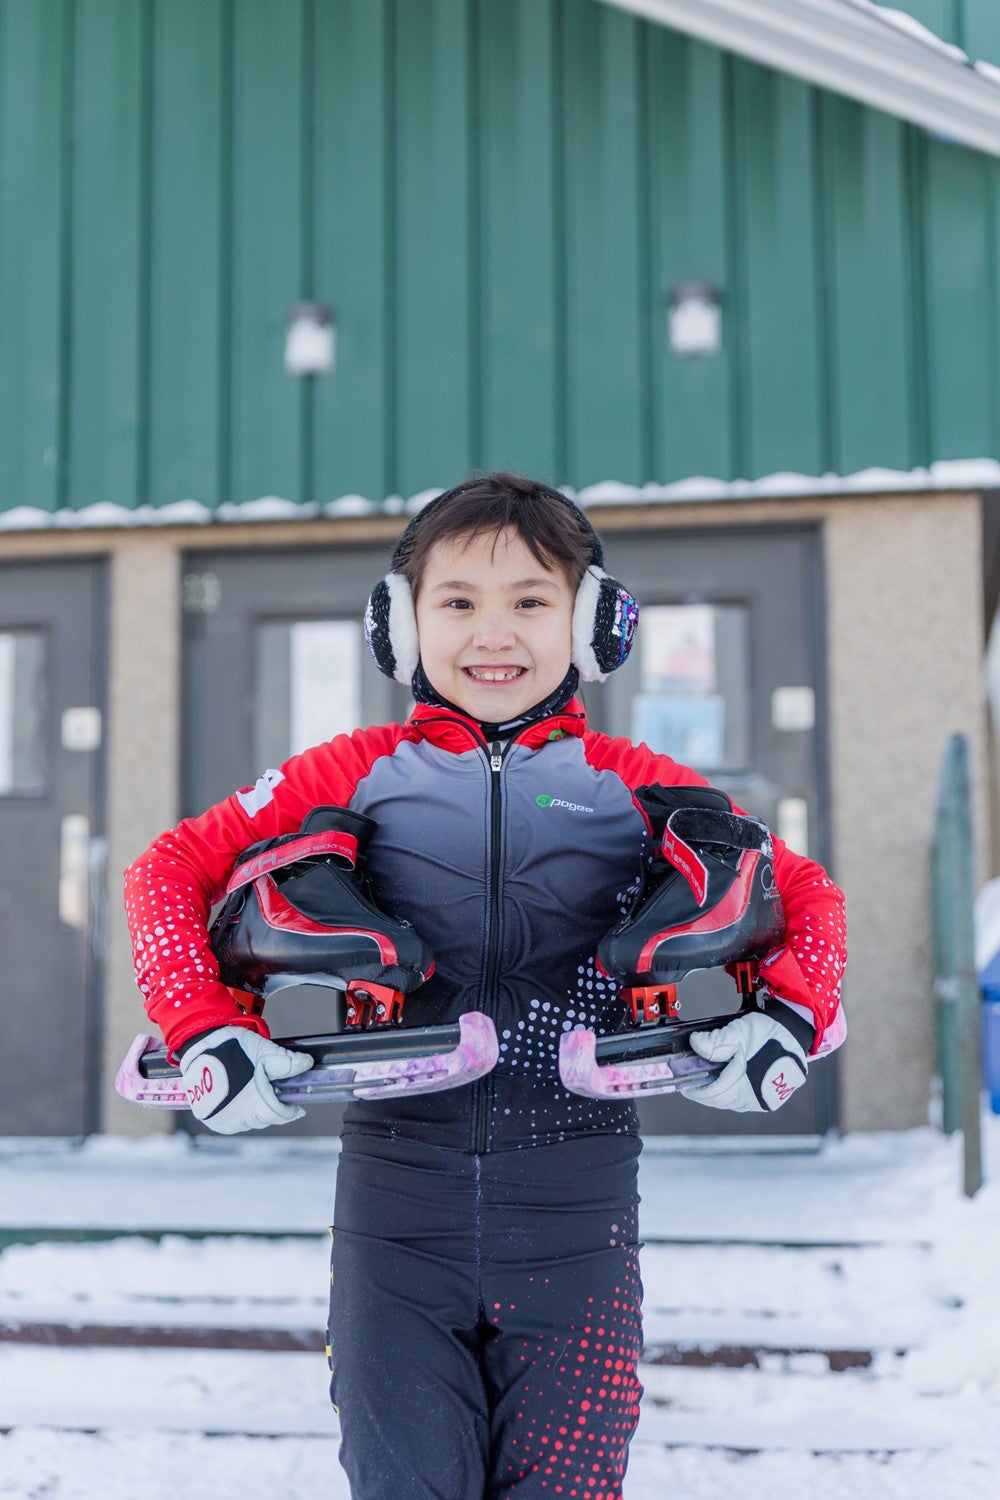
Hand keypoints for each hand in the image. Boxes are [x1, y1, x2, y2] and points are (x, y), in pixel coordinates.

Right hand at [177, 1026, 312, 1133]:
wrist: (198, 1045)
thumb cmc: (231, 1047)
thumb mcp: (264, 1051)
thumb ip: (287, 1062)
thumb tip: (307, 1064)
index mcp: (255, 1102)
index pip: (279, 1115)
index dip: (290, 1111)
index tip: (296, 1107)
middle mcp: (238, 1115)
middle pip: (264, 1119)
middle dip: (273, 1110)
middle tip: (276, 1098)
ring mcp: (222, 1118)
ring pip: (247, 1123)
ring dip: (256, 1114)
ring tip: (258, 1098)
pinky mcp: (209, 1118)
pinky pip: (231, 1123)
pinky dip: (239, 1116)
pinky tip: (241, 1102)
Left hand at [678, 1001, 811, 1112]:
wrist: (796, 1032)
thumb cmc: (769, 1033)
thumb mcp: (737, 1033)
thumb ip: (714, 1041)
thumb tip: (695, 1044)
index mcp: (743, 1086)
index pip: (710, 1094)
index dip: (694, 1089)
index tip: (684, 1083)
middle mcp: (753, 1099)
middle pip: (720, 1100)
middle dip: (705, 1090)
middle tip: (695, 1079)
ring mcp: (763, 1100)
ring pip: (732, 1101)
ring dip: (719, 1091)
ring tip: (712, 1076)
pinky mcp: (770, 1098)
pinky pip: (744, 1100)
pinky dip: (733, 1090)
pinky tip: (730, 1078)